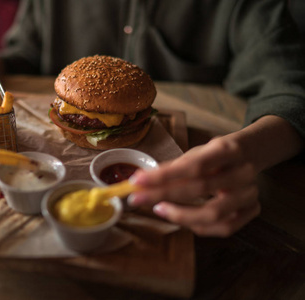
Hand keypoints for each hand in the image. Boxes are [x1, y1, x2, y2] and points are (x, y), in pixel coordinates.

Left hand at [128, 137, 259, 236]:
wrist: (250, 155)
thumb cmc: (216, 156)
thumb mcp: (198, 153)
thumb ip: (175, 167)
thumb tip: (143, 182)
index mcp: (229, 150)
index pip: (193, 165)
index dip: (163, 175)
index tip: (137, 181)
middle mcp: (244, 172)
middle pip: (200, 188)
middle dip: (163, 195)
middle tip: (136, 199)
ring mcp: (251, 193)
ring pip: (213, 213)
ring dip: (180, 215)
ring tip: (158, 209)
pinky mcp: (253, 210)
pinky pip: (224, 227)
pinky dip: (198, 225)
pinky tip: (180, 218)